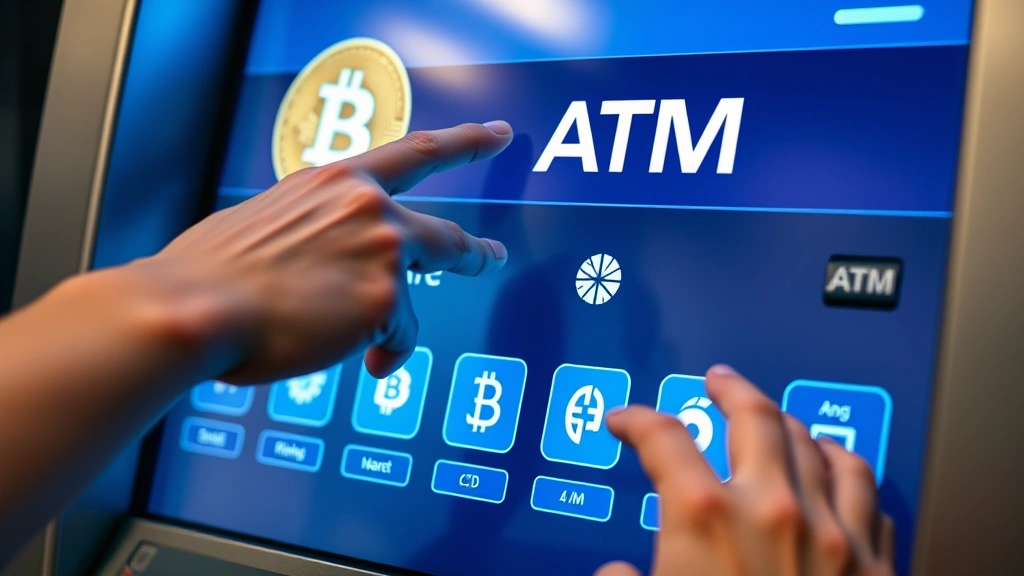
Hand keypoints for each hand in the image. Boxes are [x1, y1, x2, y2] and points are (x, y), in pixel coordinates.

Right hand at [123, 121, 513, 381]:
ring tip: (375, 339)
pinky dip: (383, 352)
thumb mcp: (266, 220)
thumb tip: (322, 259)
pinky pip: (400, 336)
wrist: (194, 306)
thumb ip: (312, 227)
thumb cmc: (211, 272)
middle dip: (473, 252)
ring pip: (414, 295)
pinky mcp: (385, 299)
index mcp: (335, 181)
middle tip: (492, 255)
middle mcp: (368, 207)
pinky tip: (362, 360)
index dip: (464, 142)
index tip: (497, 133)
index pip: (414, 153)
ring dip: (396, 321)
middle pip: (441, 234)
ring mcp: (382, 250)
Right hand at [599, 366, 894, 575]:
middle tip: (717, 381)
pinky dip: (848, 467)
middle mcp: (772, 509)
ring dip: (792, 423)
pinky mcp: (874, 566)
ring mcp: (831, 533)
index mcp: (704, 519)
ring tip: (779, 417)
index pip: (661, 438)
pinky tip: (839, 466)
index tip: (628, 420)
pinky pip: (867, 491)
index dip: (637, 419)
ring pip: (817, 444)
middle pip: (753, 416)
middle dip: (730, 389)